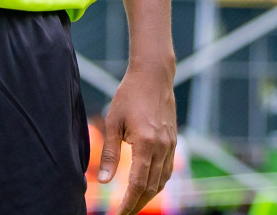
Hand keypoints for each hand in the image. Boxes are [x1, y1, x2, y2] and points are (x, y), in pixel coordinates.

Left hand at [99, 61, 176, 214]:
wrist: (153, 76)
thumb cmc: (129, 95)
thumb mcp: (113, 122)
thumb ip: (109, 153)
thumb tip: (103, 181)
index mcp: (145, 143)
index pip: (137, 183)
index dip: (128, 202)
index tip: (119, 214)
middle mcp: (162, 147)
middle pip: (151, 187)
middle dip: (138, 204)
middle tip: (124, 213)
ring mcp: (170, 145)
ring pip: (162, 180)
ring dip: (148, 195)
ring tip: (133, 203)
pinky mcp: (173, 141)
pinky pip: (167, 170)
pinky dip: (158, 182)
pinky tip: (147, 185)